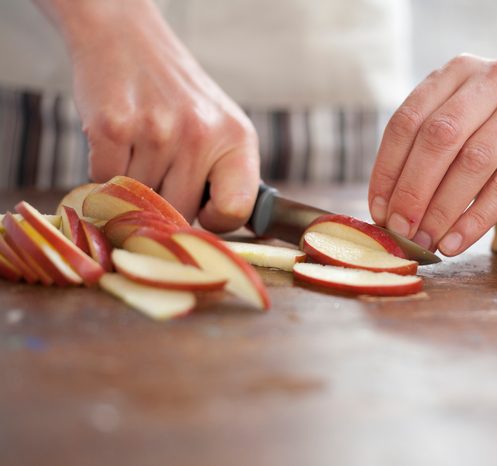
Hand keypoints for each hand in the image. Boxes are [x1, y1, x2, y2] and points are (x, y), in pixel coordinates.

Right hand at [68, 1, 258, 231]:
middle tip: (161, 163)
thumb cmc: (179, 96)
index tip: (201, 206)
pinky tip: (117, 139)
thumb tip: (212, 240)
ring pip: (140, 200)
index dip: (213, 219)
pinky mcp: (112, 126)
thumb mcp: (222, 129)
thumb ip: (227, 180)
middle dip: (166, 199)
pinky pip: (106, 182)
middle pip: (179, 212)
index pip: (235, 211)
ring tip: (140, 143)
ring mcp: (157, 129)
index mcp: (238, 138)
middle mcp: (201, 133)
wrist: (127, 40)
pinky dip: (104, 171)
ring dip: (134, 182)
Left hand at [368, 54, 496, 255]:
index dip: (388, 169)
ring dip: (442, 209)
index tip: (378, 210)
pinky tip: (455, 242)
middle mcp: (495, 78)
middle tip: (400, 229)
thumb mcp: (457, 133)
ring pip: (473, 162)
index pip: (408, 120)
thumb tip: (386, 212)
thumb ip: (422, 158)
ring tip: (426, 241)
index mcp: (458, 71)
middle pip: (440, 137)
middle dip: (413, 190)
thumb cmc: (494, 139)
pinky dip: (474, 220)